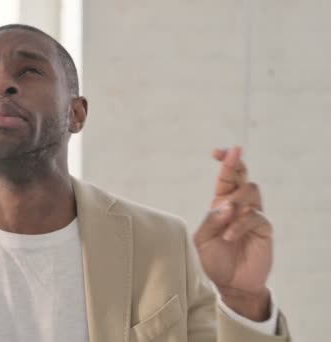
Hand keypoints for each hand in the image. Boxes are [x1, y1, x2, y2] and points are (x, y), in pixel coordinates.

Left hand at [194, 146, 272, 320]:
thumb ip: (211, 219)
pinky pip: (255, 216)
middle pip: (242, 177)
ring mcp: (253, 216)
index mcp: (221, 205)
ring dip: (236, 200)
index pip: (226, 178)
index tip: (218, 151)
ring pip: (251, 191)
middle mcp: (238, 207)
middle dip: (235, 164)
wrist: (229, 284)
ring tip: (226, 217)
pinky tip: (229, 236)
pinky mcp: (264, 229)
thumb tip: (226, 205)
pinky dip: (239, 224)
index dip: (225, 162)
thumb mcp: (202, 239)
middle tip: (231, 154)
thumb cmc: (212, 260)